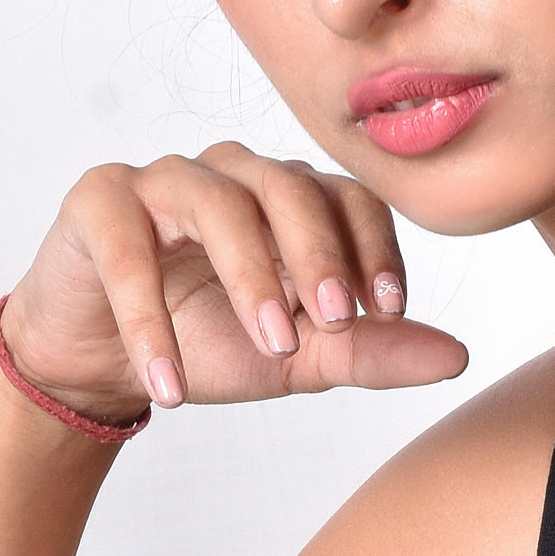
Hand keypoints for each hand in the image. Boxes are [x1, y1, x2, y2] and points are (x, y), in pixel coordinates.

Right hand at [0, 143, 468, 415]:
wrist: (102, 366)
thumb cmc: (205, 343)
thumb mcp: (296, 359)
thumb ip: (369, 352)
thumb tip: (456, 357)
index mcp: (288, 199)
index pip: (346, 197)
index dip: (372, 247)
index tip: (387, 311)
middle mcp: (232, 174)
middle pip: (288, 187)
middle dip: (318, 256)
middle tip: (333, 323)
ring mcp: (164, 179)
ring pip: (217, 202)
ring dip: (248, 277)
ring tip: (268, 347)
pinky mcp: (98, 200)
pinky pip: (129, 248)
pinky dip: (150, 318)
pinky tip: (170, 381)